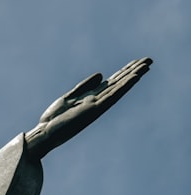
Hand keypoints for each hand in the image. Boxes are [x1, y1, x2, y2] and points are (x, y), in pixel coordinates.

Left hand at [24, 57, 151, 158]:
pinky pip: (112, 96)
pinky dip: (124, 86)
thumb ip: (84, 86)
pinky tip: (134, 77)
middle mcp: (97, 101)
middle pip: (118, 83)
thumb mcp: (69, 97)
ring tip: (147, 65)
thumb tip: (101, 74)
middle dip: (133, 71)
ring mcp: (97, 106)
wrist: (44, 134)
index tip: (137, 61)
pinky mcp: (94, 110)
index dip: (124, 72)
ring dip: (132, 77)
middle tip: (149, 60)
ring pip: (118, 88)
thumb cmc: (53, 119)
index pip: (111, 82)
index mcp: (91, 98)